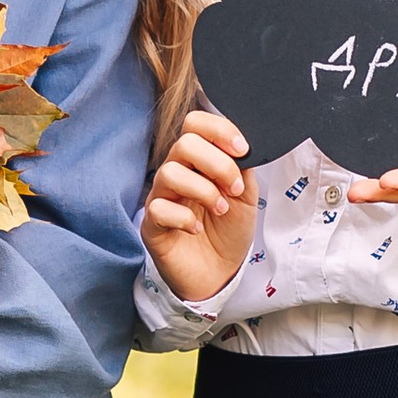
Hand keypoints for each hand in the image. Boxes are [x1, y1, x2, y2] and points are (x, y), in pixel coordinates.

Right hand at [142, 106, 258, 299]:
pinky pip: (159, 209)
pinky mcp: (152, 225)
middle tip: (233, 189)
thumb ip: (242, 169)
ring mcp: (161, 198)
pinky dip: (184, 217)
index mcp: (198, 161)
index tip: (242, 150)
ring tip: (220, 210)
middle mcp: (177, 173)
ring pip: (170, 173)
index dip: (219, 129)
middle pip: (184, 143)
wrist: (220, 273)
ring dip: (203, 190)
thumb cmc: (228, 232)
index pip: (195, 124)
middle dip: (217, 164)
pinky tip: (196, 228)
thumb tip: (242, 148)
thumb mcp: (246, 196)